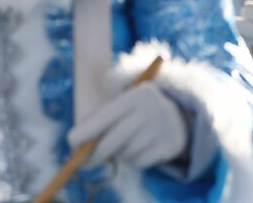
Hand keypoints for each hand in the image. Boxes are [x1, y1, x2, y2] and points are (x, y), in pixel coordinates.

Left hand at [67, 83, 188, 168]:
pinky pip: (139, 162)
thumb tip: (76, 139)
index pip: (105, 117)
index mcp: (138, 93)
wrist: (181, 113)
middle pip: (111, 141)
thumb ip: (102, 105)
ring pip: (125, 153)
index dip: (85, 132)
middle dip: (94, 154)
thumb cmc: (140, 106)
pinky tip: (137, 150)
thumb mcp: (126, 90)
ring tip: (120, 146)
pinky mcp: (170, 144)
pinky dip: (133, 160)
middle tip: (85, 161)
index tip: (72, 142)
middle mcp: (152, 108)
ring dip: (117, 154)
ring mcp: (164, 127)